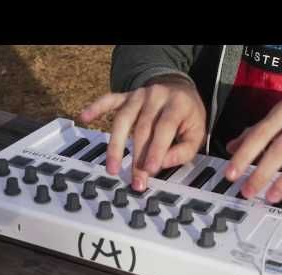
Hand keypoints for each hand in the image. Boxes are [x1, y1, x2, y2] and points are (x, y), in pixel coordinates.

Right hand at [80, 75, 205, 191]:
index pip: (164, 128)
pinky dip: (96, 108)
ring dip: (115, 145)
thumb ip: (184, 150)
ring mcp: (138, 95)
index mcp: (177, 104)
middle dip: (137, 158)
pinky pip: (109, 100)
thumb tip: (163, 163)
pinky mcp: (126, 96)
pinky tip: (84, 117)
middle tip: (135, 180)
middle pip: (142, 129)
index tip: (150, 170)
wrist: (178, 87)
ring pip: (122, 120)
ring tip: (111, 168)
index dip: (157, 149)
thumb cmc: (187, 114)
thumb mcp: (197, 132)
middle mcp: (156, 96)